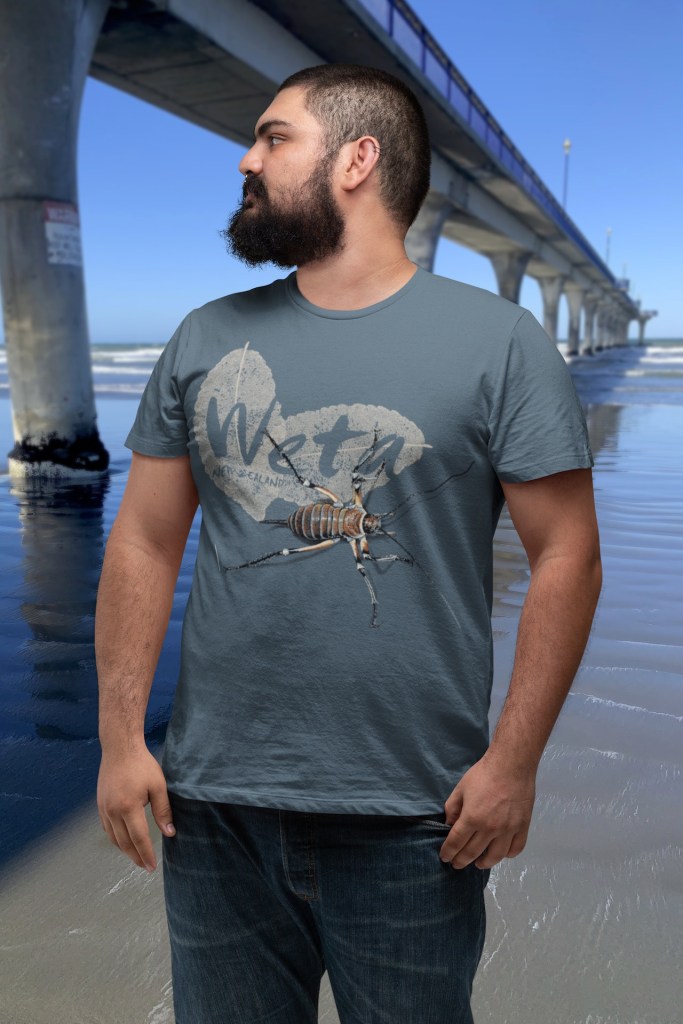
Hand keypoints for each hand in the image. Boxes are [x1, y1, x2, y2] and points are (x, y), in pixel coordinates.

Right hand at [97, 745, 174, 871]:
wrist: (119, 748)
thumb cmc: (142, 765)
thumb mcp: (158, 786)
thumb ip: (163, 811)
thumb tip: (170, 833)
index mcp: (129, 807)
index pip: (139, 838)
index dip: (146, 854)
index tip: (152, 867)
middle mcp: (113, 811)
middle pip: (124, 842)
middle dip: (136, 857)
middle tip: (146, 867)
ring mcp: (104, 808)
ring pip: (113, 838)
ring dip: (124, 850)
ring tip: (136, 857)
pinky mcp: (100, 804)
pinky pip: (107, 828)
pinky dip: (115, 838)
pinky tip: (123, 841)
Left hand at [439, 754, 535, 869]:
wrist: (511, 765)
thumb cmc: (483, 774)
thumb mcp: (460, 789)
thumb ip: (452, 809)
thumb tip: (449, 825)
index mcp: (472, 818)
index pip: (456, 842)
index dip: (448, 852)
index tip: (445, 857)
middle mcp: (490, 828)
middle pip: (472, 852)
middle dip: (461, 861)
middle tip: (456, 864)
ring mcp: (508, 830)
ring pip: (495, 856)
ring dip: (484, 863)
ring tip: (478, 864)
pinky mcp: (522, 827)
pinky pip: (515, 849)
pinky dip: (507, 855)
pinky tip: (500, 853)